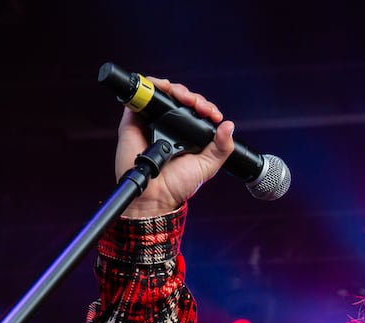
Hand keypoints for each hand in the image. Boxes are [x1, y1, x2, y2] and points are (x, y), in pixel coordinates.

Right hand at [117, 77, 236, 217]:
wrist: (155, 194)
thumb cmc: (179, 184)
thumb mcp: (208, 166)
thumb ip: (221, 148)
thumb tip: (229, 125)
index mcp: (188, 135)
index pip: (198, 112)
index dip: (207, 108)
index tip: (213, 115)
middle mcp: (171, 126)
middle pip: (182, 99)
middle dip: (195, 98)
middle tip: (201, 107)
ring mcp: (153, 121)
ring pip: (165, 93)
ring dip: (178, 90)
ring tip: (187, 99)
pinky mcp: (135, 119)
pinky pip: (143, 96)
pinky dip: (154, 86)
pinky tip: (166, 90)